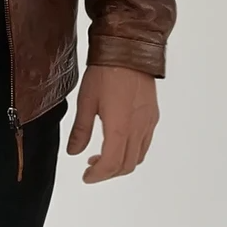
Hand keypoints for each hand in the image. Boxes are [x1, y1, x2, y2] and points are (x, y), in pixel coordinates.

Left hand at [66, 64, 158, 182]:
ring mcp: (148, 122)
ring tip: (102, 155)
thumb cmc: (105, 72)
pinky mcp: (153, 115)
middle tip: (91, 168)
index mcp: (120, 127)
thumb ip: (80, 130)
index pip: (112, 164)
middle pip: (127, 165)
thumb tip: (73, 152)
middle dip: (109, 172)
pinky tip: (118, 141)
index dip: (98, 176)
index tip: (86, 177)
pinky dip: (132, 151)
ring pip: (138, 156)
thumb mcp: (86, 100)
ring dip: (121, 163)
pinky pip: (145, 143)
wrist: (129, 49)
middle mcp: (139, 129)